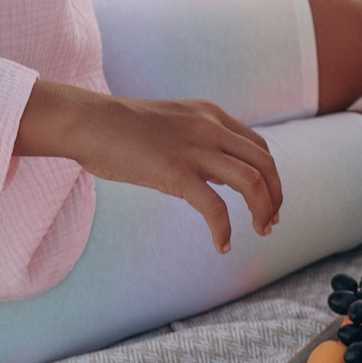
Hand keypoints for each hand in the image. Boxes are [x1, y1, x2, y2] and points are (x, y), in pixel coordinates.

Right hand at [15, 79, 281, 251]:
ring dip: (263, 210)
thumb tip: (219, 178)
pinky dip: (224, 230)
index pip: (259, 147)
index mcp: (211, 116)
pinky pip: (214, 208)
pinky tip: (222, 246)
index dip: (271, 177)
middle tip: (270, 223)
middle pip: (265, 164)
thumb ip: (200, 146)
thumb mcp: (173, 126)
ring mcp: (195, 150)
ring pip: (252, 182)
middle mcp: (211, 129)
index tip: (268, 201)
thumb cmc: (120, 128)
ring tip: (260, 232)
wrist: (86, 121)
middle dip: (275, 197)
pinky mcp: (175, 172)